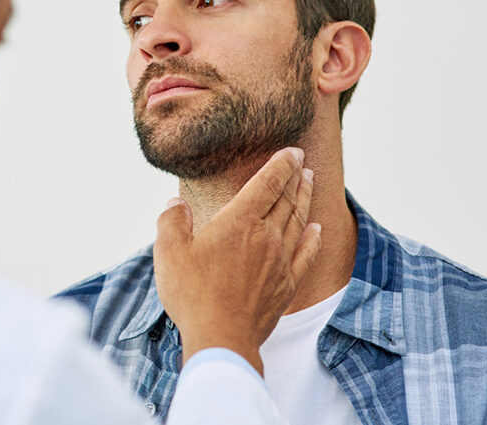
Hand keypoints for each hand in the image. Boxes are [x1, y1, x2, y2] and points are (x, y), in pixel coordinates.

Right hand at [153, 147, 321, 375]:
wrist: (221, 336)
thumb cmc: (192, 292)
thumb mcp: (168, 251)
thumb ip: (172, 221)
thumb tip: (176, 204)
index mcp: (239, 221)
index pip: (267, 183)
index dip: (281, 164)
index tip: (292, 151)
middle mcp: (265, 236)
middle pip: (286, 199)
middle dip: (295, 177)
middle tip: (302, 163)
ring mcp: (280, 261)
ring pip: (298, 222)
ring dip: (305, 200)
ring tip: (310, 183)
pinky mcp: (286, 285)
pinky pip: (306, 254)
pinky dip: (313, 238)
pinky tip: (318, 229)